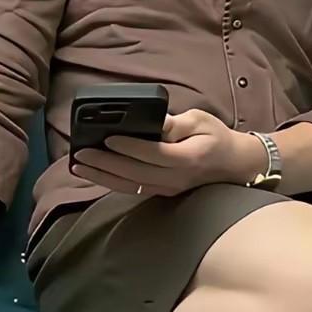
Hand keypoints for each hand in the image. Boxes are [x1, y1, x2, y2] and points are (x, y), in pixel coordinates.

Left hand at [71, 109, 264, 197]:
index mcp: (189, 158)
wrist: (234, 164)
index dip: (130, 147)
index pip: (154, 154)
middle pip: (135, 173)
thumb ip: (176, 123)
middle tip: (80, 154)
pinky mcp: (162, 191)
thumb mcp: (201, 120)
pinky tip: (93, 174)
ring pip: (130, 185)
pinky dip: (110, 182)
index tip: (108, 138)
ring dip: (101, 177)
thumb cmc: (216, 137)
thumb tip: (153, 123)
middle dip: (104, 163)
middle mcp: (176, 178)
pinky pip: (132, 189)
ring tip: (78, 166)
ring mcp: (168, 188)